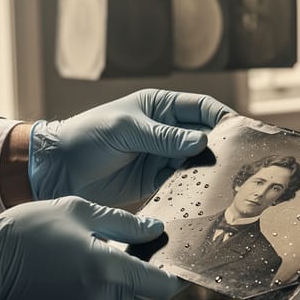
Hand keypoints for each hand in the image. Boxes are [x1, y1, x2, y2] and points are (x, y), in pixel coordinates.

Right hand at [0, 196, 186, 299]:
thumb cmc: (25, 231)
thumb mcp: (80, 211)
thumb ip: (124, 223)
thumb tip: (154, 229)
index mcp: (108, 272)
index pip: (162, 286)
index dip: (176, 276)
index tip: (180, 263)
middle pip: (142, 295)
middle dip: (144, 274)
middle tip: (133, 248)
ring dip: (116, 282)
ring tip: (94, 253)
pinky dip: (93, 291)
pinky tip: (73, 270)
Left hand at [28, 89, 232, 205]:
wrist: (57, 170)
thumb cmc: (87, 136)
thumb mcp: (127, 129)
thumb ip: (164, 137)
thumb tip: (203, 141)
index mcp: (160, 107)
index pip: (202, 108)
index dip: (223, 117)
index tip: (241, 131)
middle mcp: (166, 130)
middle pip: (205, 136)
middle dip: (222, 146)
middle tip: (241, 160)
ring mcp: (162, 156)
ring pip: (197, 161)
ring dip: (209, 169)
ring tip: (226, 179)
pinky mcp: (155, 180)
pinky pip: (182, 182)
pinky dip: (193, 186)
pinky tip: (203, 192)